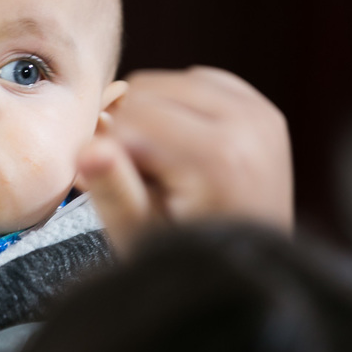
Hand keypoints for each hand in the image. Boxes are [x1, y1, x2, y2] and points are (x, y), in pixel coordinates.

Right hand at [77, 67, 292, 256]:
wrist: (247, 270)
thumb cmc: (187, 256)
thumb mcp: (140, 234)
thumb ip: (112, 189)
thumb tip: (88, 149)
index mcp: (218, 157)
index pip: (130, 118)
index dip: (111, 151)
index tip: (123, 186)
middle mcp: (247, 124)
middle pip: (148, 90)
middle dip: (131, 129)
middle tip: (143, 177)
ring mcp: (260, 113)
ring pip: (170, 81)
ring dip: (152, 115)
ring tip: (164, 165)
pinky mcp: (263, 109)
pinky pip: (201, 80)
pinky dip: (181, 106)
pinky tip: (183, 147)